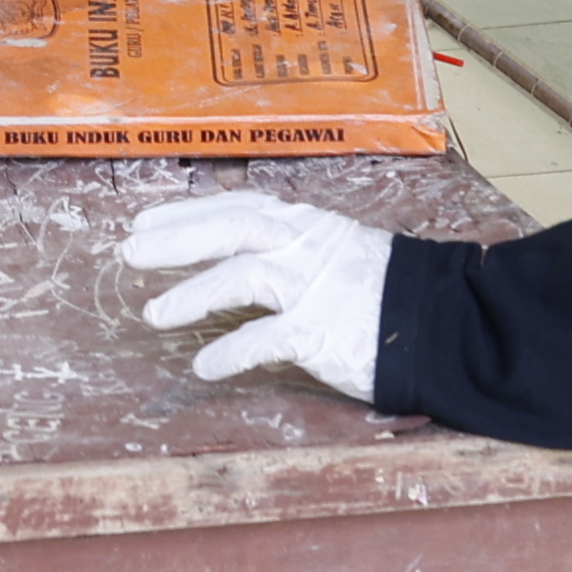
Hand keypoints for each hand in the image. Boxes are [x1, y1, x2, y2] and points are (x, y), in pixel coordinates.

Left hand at [122, 189, 389, 400]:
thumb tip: (236, 248)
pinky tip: (203, 366)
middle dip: (175, 238)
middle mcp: (305, 246)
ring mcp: (315, 287)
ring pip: (241, 276)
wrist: (443, 322)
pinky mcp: (323, 331)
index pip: (236, 205)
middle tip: (129, 252)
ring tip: (153, 314)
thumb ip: (291, 247)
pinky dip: (229, 352)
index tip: (143, 221)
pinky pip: (266, 339)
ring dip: (191, 295)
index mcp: (306, 223)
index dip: (186, 212)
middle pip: (230, 227)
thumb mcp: (335, 250)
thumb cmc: (383, 290)